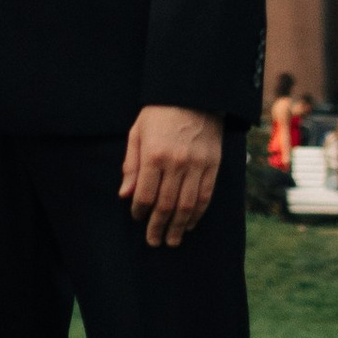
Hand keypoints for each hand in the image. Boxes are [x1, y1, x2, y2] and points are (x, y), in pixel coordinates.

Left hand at [120, 103, 224, 247]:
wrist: (192, 95)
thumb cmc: (158, 114)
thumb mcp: (137, 133)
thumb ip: (131, 165)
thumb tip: (125, 195)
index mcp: (154, 155)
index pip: (145, 195)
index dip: (140, 211)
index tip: (137, 218)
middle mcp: (176, 163)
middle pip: (166, 205)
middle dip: (158, 226)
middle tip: (154, 241)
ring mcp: (197, 165)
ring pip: (187, 205)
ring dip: (178, 226)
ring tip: (171, 240)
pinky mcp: (213, 165)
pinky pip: (205, 196)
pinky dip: (197, 214)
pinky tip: (189, 224)